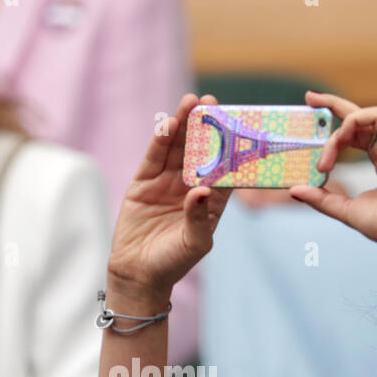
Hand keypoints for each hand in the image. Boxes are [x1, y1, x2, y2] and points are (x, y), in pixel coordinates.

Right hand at [108, 93, 232, 297]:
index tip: (237, 126)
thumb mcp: (194, 243)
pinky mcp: (144, 183)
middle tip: (212, 103)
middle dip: (206, 126)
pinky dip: (161, 140)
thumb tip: (201, 190)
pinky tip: (169, 122)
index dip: (230, 147)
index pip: (224, 168)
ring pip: (177, 148)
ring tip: (190, 102)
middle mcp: (190, 186)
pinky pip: (154, 157)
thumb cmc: (173, 262)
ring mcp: (166, 183)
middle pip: (200, 150)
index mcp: (211, 201)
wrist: (139, 274)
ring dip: (183, 125)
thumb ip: (199, 217)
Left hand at [289, 91, 376, 266]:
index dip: (335, 123)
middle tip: (309, 98)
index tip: (312, 115)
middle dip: (333, 103)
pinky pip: (375, 116)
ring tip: (326, 158)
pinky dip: (354, 122)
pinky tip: (341, 139)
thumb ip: (319, 197)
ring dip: (339, 131)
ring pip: (362, 118)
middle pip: (358, 117)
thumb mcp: (340, 207)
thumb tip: (294, 190)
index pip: (355, 134)